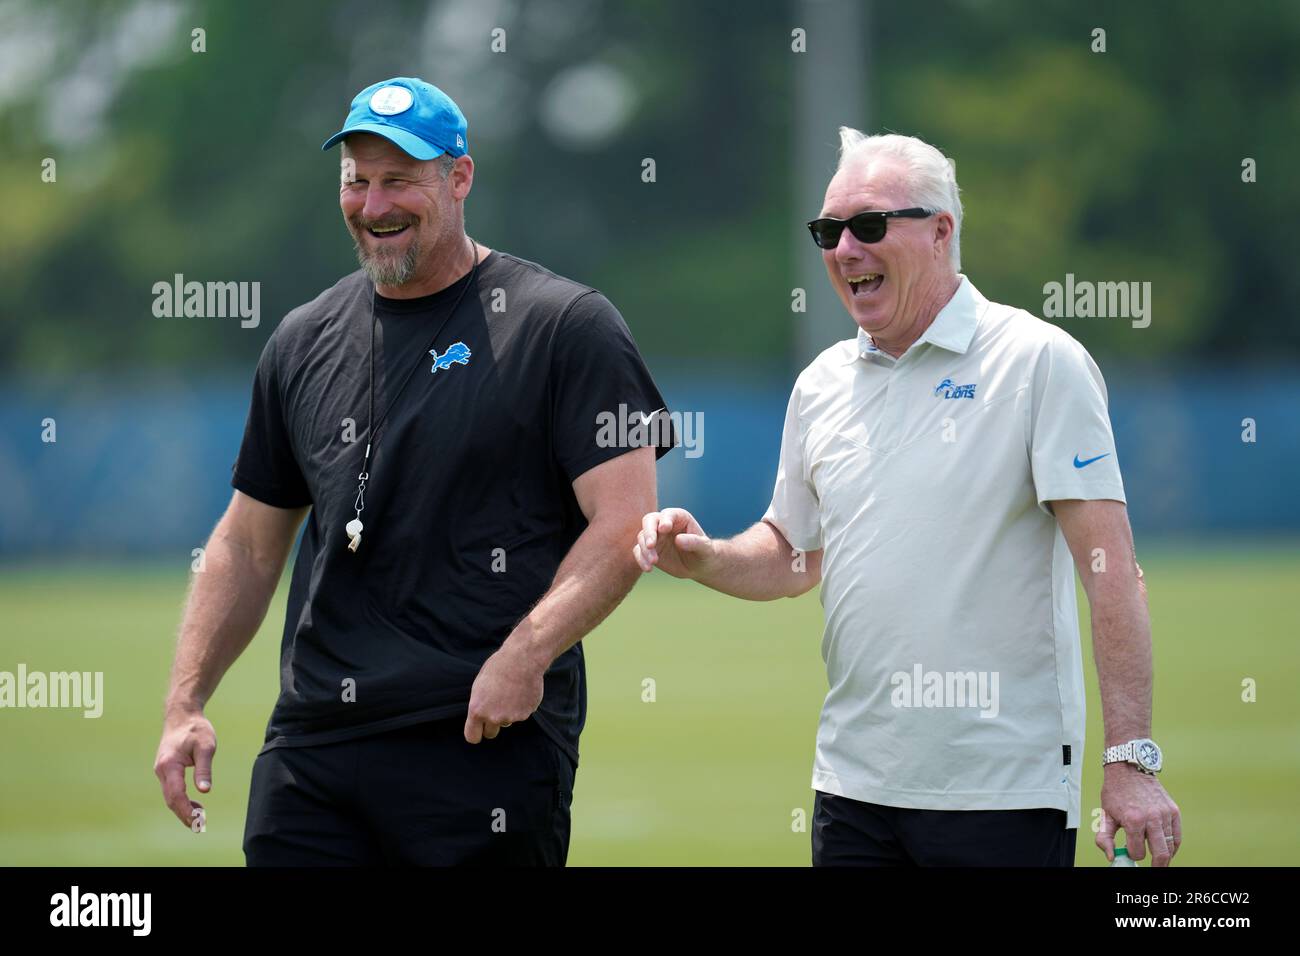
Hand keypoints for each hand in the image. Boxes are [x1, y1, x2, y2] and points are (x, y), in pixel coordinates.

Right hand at [154, 706, 215, 829]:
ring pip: (170, 796)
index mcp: (169, 764)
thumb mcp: (206, 746)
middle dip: (183, 814)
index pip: (176, 793)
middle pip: (170, 799)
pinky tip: (194, 805)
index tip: (196, 821)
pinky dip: (181, 800)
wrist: (182, 716)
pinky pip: (171, 790)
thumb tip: (205, 790)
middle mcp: (161, 770)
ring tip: (200, 818)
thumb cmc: (196, 729)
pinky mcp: (166, 771)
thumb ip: (204, 769)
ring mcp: (161, 771)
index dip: (185, 809)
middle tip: (199, 827)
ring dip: (182, 808)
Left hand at [464, 643, 545, 743]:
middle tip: (497, 707)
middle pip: (490, 734)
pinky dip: (521, 706)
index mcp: (477, 710)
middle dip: (492, 725)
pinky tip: (522, 690)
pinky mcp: (526, 714)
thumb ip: (479, 705)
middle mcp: (493, 717)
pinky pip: (521, 714)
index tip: (479, 730)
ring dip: (508, 712)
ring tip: (511, 691)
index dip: (476, 734)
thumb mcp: (480, 685)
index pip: (472, 737)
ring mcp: (511, 717)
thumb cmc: (498, 667)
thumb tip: (480, 717)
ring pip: (507, 721)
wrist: (522, 659)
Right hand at [633, 507, 717, 579]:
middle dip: (649, 532)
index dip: (665, 520)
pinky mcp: (649, 550)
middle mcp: (664, 524)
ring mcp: (655, 537)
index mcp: (679, 517)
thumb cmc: (704, 552)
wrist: (699, 566)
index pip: (668, 514)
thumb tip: (678, 540)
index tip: (664, 529)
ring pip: (642, 537)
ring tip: (654, 562)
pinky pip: (639, 551)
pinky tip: (648, 569)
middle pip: (649, 521)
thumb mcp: (704, 548)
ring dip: (645, 550)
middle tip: (651, 545)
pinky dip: (641, 559)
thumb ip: (694, 542)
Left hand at [1097, 764, 1181, 864]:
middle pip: (1160, 854)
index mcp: (1133, 820)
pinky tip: (1166, 849)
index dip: (1133, 855)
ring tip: (1158, 860)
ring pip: (1170, 847)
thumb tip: (1111, 857)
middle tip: (1152, 868)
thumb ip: (1104, 838)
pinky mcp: (1174, 810)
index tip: (1130, 853)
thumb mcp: (1105, 814)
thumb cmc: (1116, 792)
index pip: (1137, 852)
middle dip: (1156, 865)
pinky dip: (1173, 846)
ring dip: (1165, 857)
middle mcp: (1152, 817)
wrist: (1129, 769)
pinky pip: (1177, 836)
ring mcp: (1165, 814)